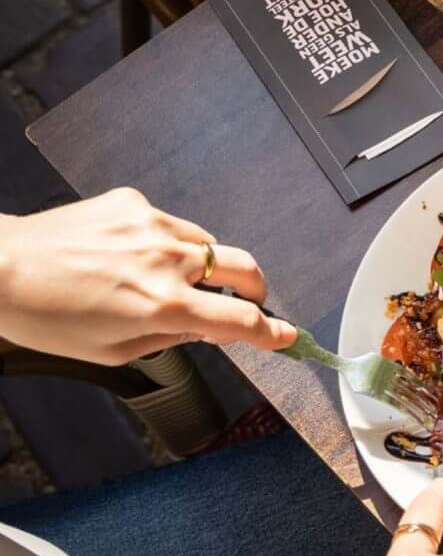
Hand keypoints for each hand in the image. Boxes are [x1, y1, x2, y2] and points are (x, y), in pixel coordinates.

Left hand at [0, 188, 295, 364]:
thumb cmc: (44, 317)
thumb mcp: (111, 352)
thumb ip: (169, 339)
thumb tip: (206, 329)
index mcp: (163, 306)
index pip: (241, 320)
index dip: (271, 332)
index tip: (286, 335)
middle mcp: (167, 262)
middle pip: (245, 269)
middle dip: (256, 290)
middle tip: (247, 302)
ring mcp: (153, 226)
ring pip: (208, 245)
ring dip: (204, 266)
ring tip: (164, 280)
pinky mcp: (134, 203)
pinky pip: (169, 225)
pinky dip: (162, 244)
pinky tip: (127, 256)